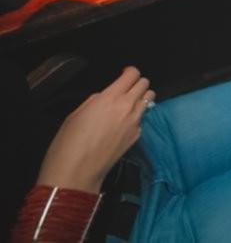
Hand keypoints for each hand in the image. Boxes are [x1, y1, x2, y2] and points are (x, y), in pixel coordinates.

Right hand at [36, 67, 155, 193]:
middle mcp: (127, 107)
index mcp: (110, 98)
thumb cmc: (69, 142)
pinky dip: (137, 117)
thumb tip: (106, 97)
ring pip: (149, 100)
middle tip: (126, 89)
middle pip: (145, 84)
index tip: (123, 75)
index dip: (129, 72)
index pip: (132, 74)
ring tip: (128, 105)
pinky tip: (123, 125)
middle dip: (137, 84)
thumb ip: (96, 100)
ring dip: (141, 98)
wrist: (77, 172)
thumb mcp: (77, 113)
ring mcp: (135, 123)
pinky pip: (142, 119)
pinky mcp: (137, 137)